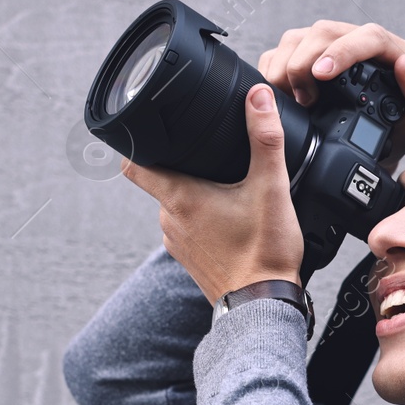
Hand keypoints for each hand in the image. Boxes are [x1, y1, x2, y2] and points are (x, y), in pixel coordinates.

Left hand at [122, 84, 303, 304]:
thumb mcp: (271, 188)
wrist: (263, 307)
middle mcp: (169, 221)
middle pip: (162, 179)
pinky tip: (231, 219)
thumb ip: (264, 139)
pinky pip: (190, 228)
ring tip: (228, 189)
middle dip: (182, 165)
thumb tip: (258, 98)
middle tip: (211, 157)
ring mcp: (177, 243)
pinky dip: (204, 218)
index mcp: (179, 197)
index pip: (133, 163)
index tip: (146, 129)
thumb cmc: (263, 254)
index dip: (135, 141)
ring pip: (178, 205)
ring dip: (196, 194)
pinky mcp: (191, 259)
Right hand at [257, 20, 404, 170]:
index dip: (342, 51)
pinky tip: (277, 94)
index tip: (322, 74)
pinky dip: (272, 70)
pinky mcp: (307, 57)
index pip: (368, 36)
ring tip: (289, 98)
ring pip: (299, 38)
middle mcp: (359, 42)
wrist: (375, 146)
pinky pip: (281, 51)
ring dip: (286, 66)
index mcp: (392, 51)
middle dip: (305, 61)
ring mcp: (330, 48)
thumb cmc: (399, 131)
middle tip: (303, 98)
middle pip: (325, 31)